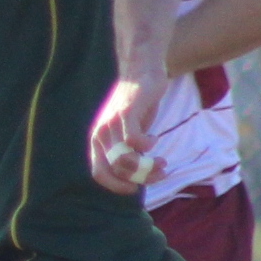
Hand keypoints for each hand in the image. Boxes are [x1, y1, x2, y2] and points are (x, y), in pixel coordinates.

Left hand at [89, 77, 168, 194]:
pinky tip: (154, 138)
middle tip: (160, 173)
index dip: (117, 186)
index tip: (135, 188)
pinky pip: (136, 141)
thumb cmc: (137, 105)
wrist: (141, 72)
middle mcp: (100, 134)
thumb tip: (140, 178)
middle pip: (117, 170)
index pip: (99, 174)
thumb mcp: (129, 132)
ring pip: (126, 159)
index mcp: (98, 141)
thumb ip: (129, 152)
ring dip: (148, 166)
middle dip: (141, 178)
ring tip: (161, 161)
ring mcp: (111, 123)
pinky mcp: (126, 113)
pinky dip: (149, 145)